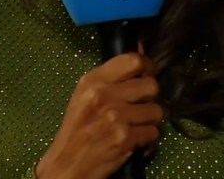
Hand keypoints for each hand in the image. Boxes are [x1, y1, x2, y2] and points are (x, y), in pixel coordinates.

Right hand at [36, 53, 162, 178]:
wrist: (66, 166)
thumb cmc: (76, 131)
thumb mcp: (85, 97)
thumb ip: (111, 79)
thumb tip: (141, 57)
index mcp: (93, 81)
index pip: (133, 60)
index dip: (147, 67)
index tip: (146, 75)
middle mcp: (104, 95)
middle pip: (151, 85)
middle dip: (150, 98)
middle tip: (141, 107)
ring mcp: (116, 116)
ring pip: (156, 111)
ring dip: (150, 122)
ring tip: (136, 127)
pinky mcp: (125, 138)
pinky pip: (153, 133)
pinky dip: (147, 140)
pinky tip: (134, 142)